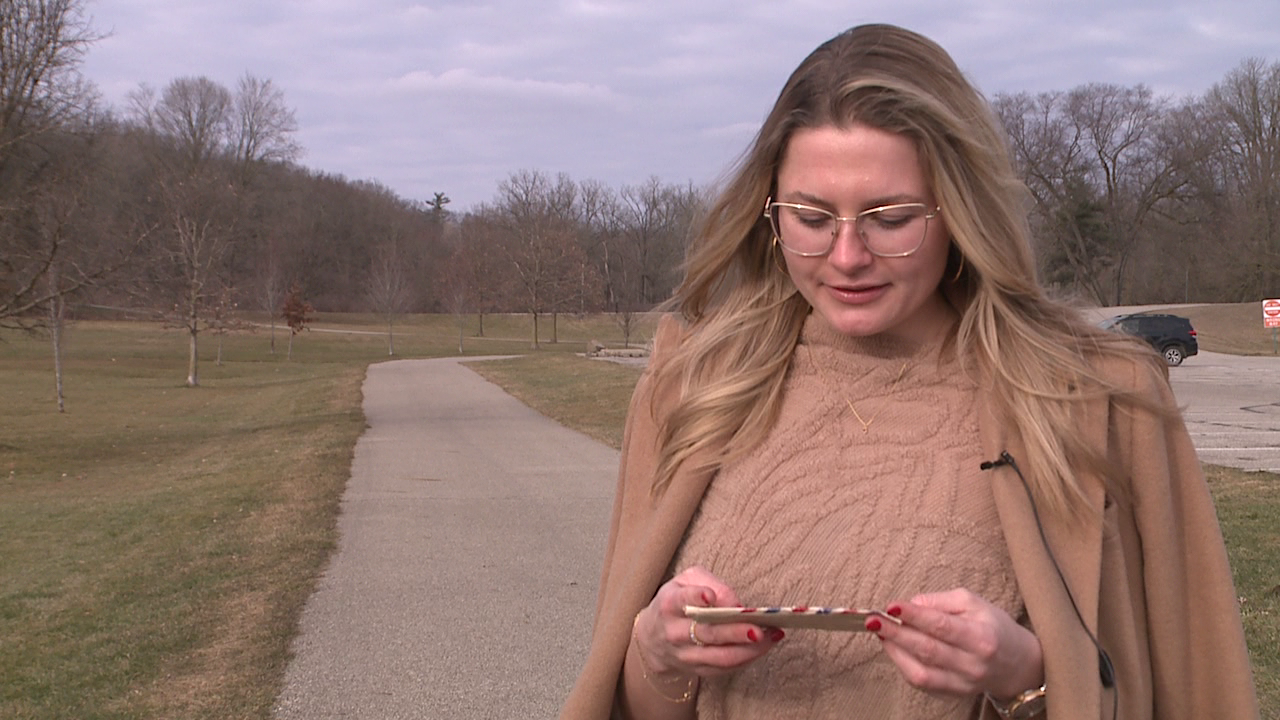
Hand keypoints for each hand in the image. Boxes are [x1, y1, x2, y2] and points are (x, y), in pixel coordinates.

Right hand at [634, 565, 785, 677]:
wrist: (653, 637)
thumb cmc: (676, 602)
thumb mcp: (685, 581)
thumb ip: (709, 582)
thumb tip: (735, 602)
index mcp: (669, 604)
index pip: (680, 600)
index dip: (695, 597)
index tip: (709, 596)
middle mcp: (674, 632)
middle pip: (707, 633)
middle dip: (735, 631)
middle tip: (759, 628)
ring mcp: (685, 655)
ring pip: (720, 657)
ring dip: (749, 649)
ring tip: (771, 637)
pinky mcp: (697, 670)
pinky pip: (725, 669)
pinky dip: (747, 658)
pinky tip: (764, 647)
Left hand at [869, 588, 1043, 699]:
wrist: (1015, 662)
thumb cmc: (991, 625)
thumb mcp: (972, 602)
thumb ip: (940, 601)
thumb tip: (911, 604)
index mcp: (981, 637)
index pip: (943, 626)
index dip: (914, 615)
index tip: (891, 605)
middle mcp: (973, 664)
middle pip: (928, 649)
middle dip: (896, 633)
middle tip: (873, 619)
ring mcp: (962, 683)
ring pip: (921, 671)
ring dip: (895, 650)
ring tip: (880, 632)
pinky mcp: (952, 694)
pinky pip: (921, 683)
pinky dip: (902, 664)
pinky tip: (894, 648)